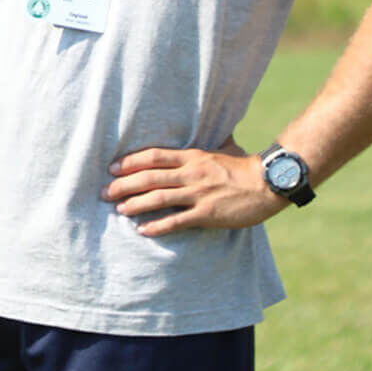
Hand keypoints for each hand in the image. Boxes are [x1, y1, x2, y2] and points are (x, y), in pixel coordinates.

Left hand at [101, 140, 285, 237]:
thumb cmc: (242, 167)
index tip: (112, 168)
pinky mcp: (207, 214)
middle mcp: (191, 173)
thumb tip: (191, 141)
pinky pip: (177, 221)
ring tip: (118, 209)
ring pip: (159, 198)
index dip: (131, 162)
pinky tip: (143, 230)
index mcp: (192, 156)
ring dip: (135, 204)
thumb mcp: (218, 151)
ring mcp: (198, 194)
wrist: (266, 184)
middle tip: (105, 191)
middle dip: (124, 185)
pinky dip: (158, 225)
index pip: (154, 156)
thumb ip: (200, 150)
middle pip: (150, 177)